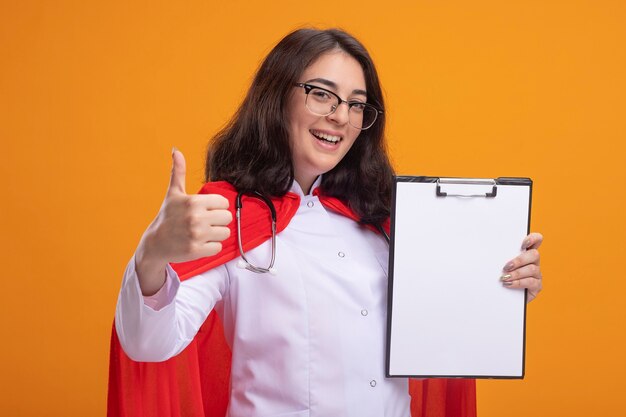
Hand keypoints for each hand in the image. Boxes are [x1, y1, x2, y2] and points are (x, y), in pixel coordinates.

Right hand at [135, 148, 232, 294]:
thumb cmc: (167, 217)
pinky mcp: (196, 250)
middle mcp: (196, 217)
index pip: (224, 203)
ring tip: (202, 233)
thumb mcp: (173, 193)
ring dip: (215, 234)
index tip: (205, 210)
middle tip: (204, 222)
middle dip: (218, 221)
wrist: (155, 243)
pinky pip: (218, 247)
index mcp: (193, 201)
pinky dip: (211, 247)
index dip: (216, 207)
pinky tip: (199, 243)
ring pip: (225, 233)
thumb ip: (178, 172)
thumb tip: (176, 150)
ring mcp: (196, 234)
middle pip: (227, 217)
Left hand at [500, 232, 542, 302]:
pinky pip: (531, 282)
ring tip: (504, 278)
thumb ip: (497, 255)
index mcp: (525, 253)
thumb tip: (484, 249)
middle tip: (506, 266)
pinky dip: (518, 283)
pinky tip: (508, 284)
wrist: (500, 296)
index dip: (533, 239)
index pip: (536, 240)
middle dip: (519, 260)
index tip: (522, 244)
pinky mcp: (537, 286)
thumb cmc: (498, 276)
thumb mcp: (497, 264)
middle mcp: (533, 262)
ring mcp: (536, 274)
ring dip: (516, 273)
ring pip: (532, 269)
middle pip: (534, 254)